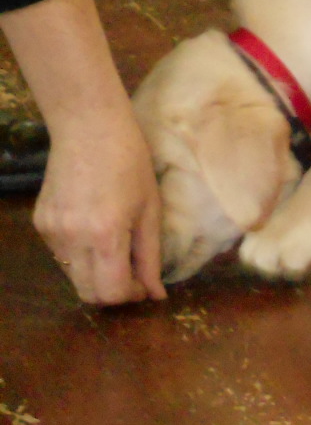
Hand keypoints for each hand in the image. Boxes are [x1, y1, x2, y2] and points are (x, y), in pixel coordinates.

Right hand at [0, 0, 166, 304]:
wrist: (90, 128)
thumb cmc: (130, 162)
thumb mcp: (150, 209)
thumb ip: (151, 257)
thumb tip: (155, 295)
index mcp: (105, 235)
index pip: (111, 293)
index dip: (131, 296)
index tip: (146, 285)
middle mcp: (72, 239)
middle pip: (89, 294)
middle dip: (115, 291)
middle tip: (135, 274)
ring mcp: (52, 233)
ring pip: (74, 277)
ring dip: (98, 274)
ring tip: (119, 247)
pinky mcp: (41, 224)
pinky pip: (63, 257)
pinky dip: (83, 256)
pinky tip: (98, 230)